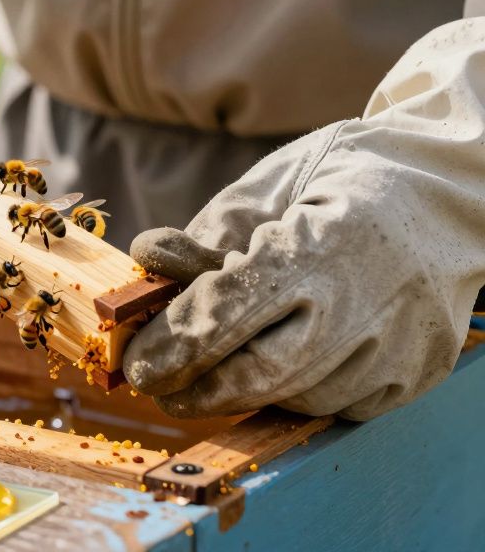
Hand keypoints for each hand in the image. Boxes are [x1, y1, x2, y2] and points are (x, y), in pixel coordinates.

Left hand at [124, 114, 476, 420]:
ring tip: (224, 361)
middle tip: (159, 385)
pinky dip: (300, 391)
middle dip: (198, 389)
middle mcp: (365, 304)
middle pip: (261, 375)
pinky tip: (289, 358)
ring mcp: (399, 346)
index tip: (136, 365)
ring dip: (248, 388)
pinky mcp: (418, 373)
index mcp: (321, 245)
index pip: (228, 314)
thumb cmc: (343, 182)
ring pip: (298, 397)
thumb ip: (207, 234)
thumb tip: (146, 261)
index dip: (174, 346)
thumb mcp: (268, 187)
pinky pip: (340, 404)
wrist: (451, 192)